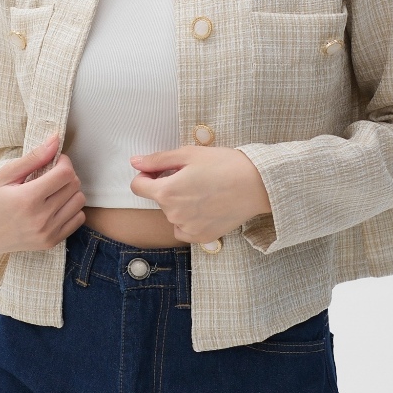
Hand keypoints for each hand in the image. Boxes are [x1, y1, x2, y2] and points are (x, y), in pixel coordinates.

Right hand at [0, 135, 85, 253]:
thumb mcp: (4, 175)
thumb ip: (33, 158)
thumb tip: (55, 140)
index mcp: (27, 198)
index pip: (65, 174)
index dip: (63, 162)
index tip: (54, 161)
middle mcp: (40, 218)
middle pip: (74, 186)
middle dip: (66, 174)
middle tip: (51, 175)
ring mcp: (47, 232)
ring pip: (79, 202)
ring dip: (70, 191)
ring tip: (53, 190)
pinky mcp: (51, 241)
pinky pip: (78, 220)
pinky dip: (71, 209)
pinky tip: (56, 205)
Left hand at [129, 146, 271, 244]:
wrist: (257, 185)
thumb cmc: (224, 165)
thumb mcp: (188, 154)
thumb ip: (157, 160)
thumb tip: (135, 162)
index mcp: (167, 192)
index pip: (137, 186)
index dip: (147, 175)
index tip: (162, 171)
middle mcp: (173, 214)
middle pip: (159, 199)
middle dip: (169, 188)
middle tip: (194, 178)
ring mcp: (187, 228)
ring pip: (172, 214)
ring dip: (180, 205)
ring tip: (205, 192)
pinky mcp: (201, 237)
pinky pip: (184, 230)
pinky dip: (189, 220)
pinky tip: (206, 208)